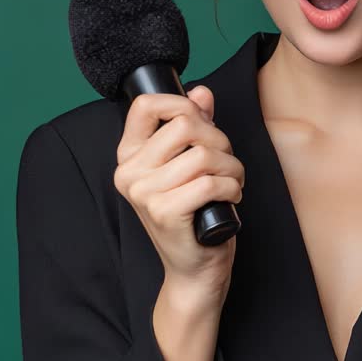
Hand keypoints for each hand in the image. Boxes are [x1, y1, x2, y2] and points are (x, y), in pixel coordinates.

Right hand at [114, 85, 242, 299]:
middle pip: (185, 124)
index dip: (181, 103)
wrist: (194, 268)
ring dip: (232, 167)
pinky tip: (230, 198)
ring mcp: (144, 193)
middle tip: (225, 163)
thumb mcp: (190, 165)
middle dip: (219, 140)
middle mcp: (129, 172)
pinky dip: (232, 188)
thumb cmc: (194, 213)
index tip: (201, 121)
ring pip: (204, 154)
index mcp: (130, 155)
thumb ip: (194, 126)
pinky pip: (210, 182)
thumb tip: (202, 92)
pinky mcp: (165, 212)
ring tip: (231, 182)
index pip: (145, 105)